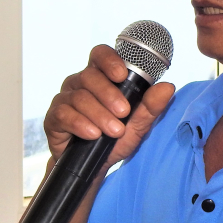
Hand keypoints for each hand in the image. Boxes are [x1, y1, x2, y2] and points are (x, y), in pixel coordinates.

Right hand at [45, 45, 174, 169]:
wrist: (94, 168)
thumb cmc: (113, 140)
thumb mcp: (137, 126)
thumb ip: (151, 107)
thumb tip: (168, 87)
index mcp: (100, 78)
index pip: (100, 55)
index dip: (109, 60)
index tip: (122, 75)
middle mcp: (80, 84)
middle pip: (90, 76)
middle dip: (109, 95)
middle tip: (124, 113)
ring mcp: (65, 99)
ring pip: (79, 97)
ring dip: (99, 114)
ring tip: (113, 131)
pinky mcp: (54, 118)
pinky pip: (64, 114)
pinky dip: (81, 124)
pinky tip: (92, 134)